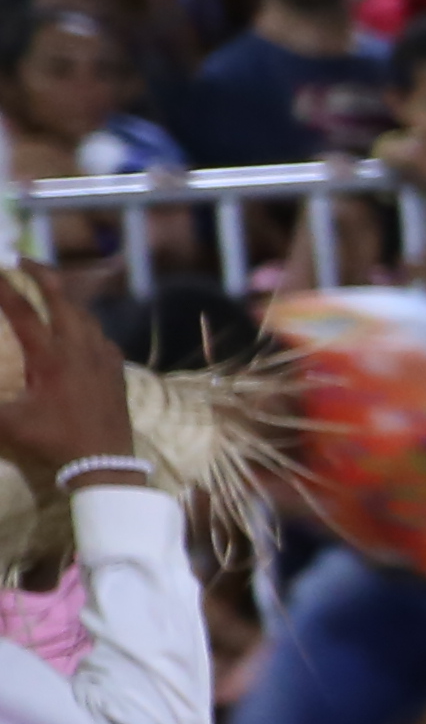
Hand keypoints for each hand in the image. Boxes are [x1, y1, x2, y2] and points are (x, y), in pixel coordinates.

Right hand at [0, 268, 140, 481]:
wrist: (105, 463)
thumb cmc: (55, 442)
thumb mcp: (8, 424)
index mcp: (51, 358)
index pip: (24, 312)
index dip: (5, 289)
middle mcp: (80, 350)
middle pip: (64, 299)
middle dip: (43, 274)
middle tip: (24, 261)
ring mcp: (103, 358)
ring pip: (86, 315)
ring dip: (66, 297)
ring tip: (49, 288)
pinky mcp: (117, 370)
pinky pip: (102, 336)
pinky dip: (86, 323)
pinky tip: (79, 327)